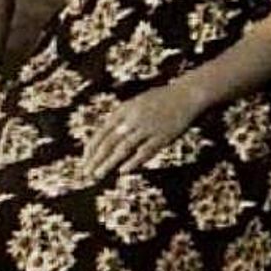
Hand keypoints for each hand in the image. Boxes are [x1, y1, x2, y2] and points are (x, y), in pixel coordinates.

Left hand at [82, 81, 200, 180]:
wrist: (186, 95)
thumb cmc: (159, 100)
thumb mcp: (135, 103)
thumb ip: (121, 119)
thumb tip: (105, 136)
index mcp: (124, 110)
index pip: (102, 132)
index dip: (91, 148)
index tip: (84, 161)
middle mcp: (133, 118)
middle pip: (109, 142)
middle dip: (96, 159)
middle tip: (86, 173)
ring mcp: (147, 128)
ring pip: (123, 148)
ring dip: (109, 163)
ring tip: (98, 175)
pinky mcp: (162, 136)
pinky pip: (145, 151)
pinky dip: (133, 161)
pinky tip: (123, 171)